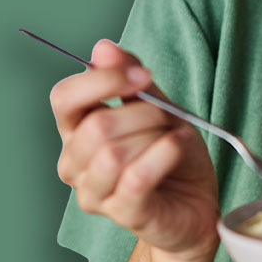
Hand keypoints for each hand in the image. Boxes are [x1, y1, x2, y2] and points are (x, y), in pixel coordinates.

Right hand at [50, 39, 219, 260]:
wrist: (196, 205)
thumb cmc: (171, 155)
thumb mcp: (157, 107)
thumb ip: (130, 79)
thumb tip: (103, 47)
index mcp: (76, 131)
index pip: (64, 98)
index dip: (103, 80)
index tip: (142, 76)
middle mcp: (74, 164)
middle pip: (95, 125)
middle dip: (143, 112)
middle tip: (168, 116)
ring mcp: (94, 194)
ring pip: (113, 153)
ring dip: (155, 135)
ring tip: (175, 136)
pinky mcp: (123, 214)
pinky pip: (137, 177)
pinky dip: (166, 154)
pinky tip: (179, 146)